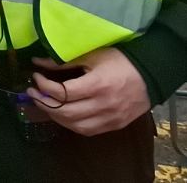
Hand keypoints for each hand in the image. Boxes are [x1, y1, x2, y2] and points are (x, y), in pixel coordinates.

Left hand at [28, 48, 151, 135]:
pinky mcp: (115, 125)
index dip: (44, 86)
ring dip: (56, 117)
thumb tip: (38, 62)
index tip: (36, 77)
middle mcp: (103, 105)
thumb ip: (65, 61)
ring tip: (46, 104)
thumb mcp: (93, 55)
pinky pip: (88, 130)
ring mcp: (110, 118)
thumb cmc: (121, 61)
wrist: (152, 75)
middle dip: (44, 103)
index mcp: (98, 85)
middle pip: (66, 112)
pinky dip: (72, 124)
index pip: (63, 92)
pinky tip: (64, 115)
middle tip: (34, 93)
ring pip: (75, 125)